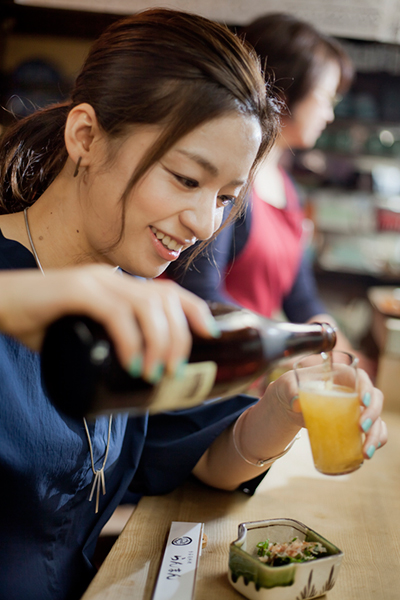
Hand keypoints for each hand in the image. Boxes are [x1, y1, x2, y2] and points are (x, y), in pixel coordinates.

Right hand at [0, 266, 218, 380]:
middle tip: (174, 369)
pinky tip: (132, 361)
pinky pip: (114, 312)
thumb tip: (132, 376)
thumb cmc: (39, 322)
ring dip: (160, 340)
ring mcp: (95, 282)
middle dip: (180, 335)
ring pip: (146, 305)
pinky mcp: (75, 290)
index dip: (195, 310)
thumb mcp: (83, 333)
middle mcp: (112, 278)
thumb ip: (106, 345)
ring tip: (156, 371)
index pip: (168, 291)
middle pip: (164, 299)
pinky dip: (130, 339)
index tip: (212, 335)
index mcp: (118, 286)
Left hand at [264, 367, 387, 458]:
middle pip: (373, 399)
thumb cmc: (288, 389)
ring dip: (376, 434)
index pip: (360, 377)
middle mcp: (352, 390)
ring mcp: (355, 408)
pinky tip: (367, 453)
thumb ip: (290, 390)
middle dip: (373, 414)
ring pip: (376, 418)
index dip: (366, 387)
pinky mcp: (353, 425)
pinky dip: (375, 442)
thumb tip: (297, 403)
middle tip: (362, 428)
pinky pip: (372, 432)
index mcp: (339, 375)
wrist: (286, 406)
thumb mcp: (286, 386)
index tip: (362, 401)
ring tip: (366, 451)